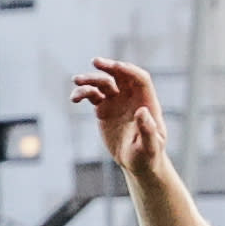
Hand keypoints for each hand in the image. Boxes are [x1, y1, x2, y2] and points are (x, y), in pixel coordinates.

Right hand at [71, 58, 167, 176]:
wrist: (137, 163)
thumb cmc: (148, 156)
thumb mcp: (150, 146)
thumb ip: (148, 129)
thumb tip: (141, 111)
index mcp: (146, 102)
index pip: (139, 79)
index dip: (128, 71)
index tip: (115, 67)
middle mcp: (132, 98)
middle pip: (121, 75)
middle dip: (109, 67)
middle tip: (95, 62)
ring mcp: (117, 102)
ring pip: (104, 83)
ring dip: (91, 79)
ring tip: (76, 81)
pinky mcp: (104, 110)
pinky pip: (93, 95)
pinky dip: (83, 93)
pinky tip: (74, 98)